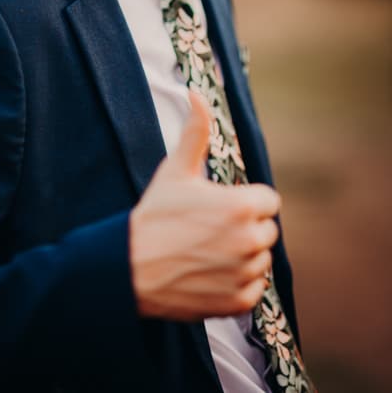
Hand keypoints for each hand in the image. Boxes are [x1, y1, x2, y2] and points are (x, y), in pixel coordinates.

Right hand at [129, 92, 279, 320]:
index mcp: (241, 205)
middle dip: (245, 227)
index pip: (268, 200)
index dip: (245, 201)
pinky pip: (254, 289)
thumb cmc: (153, 215)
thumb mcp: (175, 169)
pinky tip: (211, 272)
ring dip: (242, 256)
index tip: (221, 205)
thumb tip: (196, 94)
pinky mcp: (236, 302)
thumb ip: (195, 131)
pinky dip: (238, 283)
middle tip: (211, 228)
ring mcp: (243, 273)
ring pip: (261, 260)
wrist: (128, 266)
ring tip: (208, 250)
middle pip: (266, 230)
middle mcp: (248, 241)